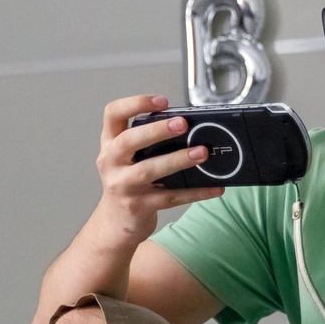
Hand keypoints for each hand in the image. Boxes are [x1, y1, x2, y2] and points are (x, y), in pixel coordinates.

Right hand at [92, 94, 223, 246]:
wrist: (115, 222)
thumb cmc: (127, 182)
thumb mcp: (127, 157)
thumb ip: (147, 142)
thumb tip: (190, 128)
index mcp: (110, 143)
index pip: (113, 114)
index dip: (135, 103)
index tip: (162, 101)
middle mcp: (111, 162)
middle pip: (129, 141)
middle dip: (156, 130)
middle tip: (182, 124)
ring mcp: (123, 186)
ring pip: (149, 170)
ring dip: (178, 160)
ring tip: (201, 153)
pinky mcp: (138, 206)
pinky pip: (170, 197)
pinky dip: (195, 191)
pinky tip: (214, 186)